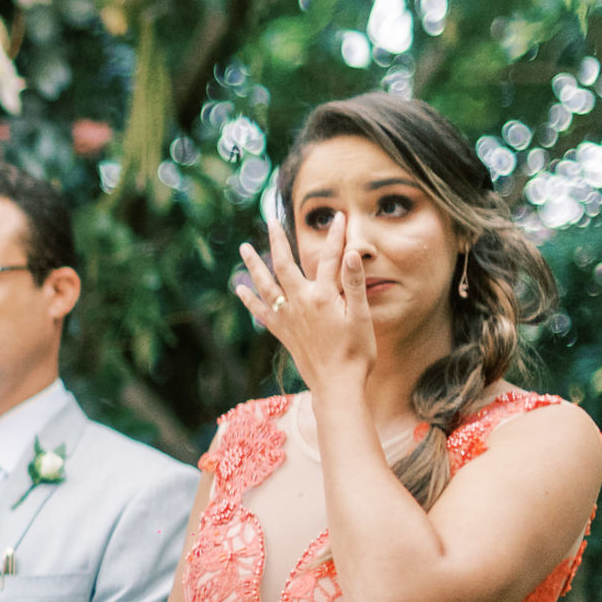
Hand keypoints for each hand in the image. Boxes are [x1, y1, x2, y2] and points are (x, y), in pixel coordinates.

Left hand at [235, 213, 376, 393]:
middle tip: (270, 221)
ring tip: (242, 247)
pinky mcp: (282, 332)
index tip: (339, 216)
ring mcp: (288, 318)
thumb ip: (354, 283)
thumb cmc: (356, 353)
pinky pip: (260, 311)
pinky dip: (249, 299)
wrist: (337, 385)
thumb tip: (352, 253)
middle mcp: (300, 303)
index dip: (336, 236)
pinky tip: (240, 289)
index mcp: (323, 296)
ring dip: (253, 264)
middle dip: (277, 241)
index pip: (330, 258)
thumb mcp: (361, 317)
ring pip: (265, 285)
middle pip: (284, 265)